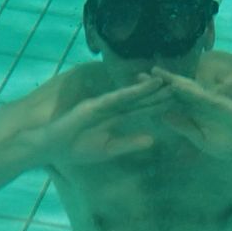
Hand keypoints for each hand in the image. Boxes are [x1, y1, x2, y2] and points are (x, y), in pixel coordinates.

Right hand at [34, 74, 174, 167]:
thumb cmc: (75, 149)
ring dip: (148, 87)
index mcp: (116, 118)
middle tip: (180, 85)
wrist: (51, 147)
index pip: (142, 110)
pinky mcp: (93, 105)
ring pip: (130, 95)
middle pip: (140, 98)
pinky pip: (115, 98)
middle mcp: (112, 107)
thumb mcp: (108, 149)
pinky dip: (130, 92)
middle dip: (158, 93)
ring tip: (167, 80)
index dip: (159, 105)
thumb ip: (130, 143)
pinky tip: (144, 86)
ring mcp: (102, 104)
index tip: (178, 100)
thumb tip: (153, 140)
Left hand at [146, 67, 231, 161]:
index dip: (155, 96)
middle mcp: (202, 103)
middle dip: (159, 84)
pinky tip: (177, 85)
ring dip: (172, 81)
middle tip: (137, 76)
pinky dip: (190, 90)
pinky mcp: (222, 103)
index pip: (172, 102)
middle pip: (177, 90)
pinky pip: (203, 95)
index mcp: (196, 112)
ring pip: (188, 89)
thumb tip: (163, 116)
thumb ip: (184, 127)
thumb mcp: (203, 139)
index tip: (136, 91)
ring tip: (154, 73)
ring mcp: (212, 101)